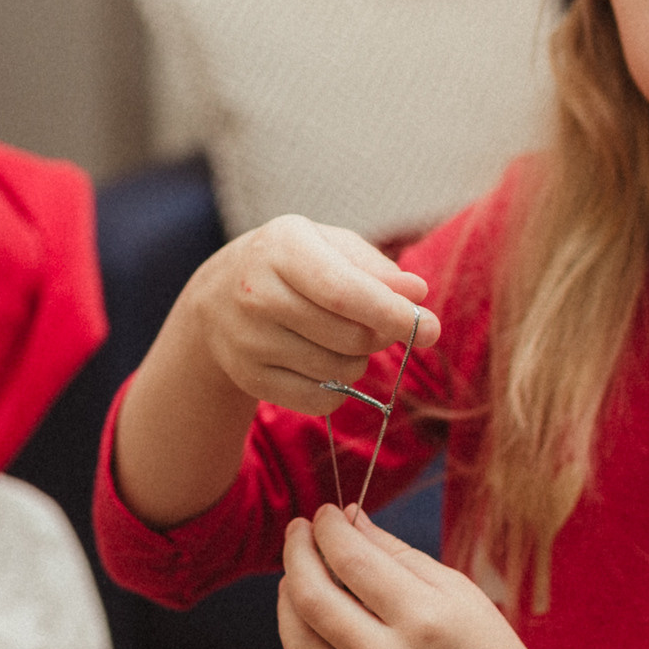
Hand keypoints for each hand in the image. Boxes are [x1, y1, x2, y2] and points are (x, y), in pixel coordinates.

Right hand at [182, 217, 441, 415]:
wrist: (217, 300)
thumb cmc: (290, 265)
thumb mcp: (329, 247)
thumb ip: (376, 268)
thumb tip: (417, 294)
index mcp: (281, 248)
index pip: (344, 292)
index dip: (392, 314)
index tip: (431, 329)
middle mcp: (257, 294)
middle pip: (350, 337)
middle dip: (379, 335)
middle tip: (374, 323)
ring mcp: (248, 340)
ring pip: (340, 373)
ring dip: (358, 361)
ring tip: (339, 338)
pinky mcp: (249, 378)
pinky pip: (320, 401)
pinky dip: (337, 390)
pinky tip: (321, 362)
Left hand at [278, 505, 608, 648]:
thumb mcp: (455, 590)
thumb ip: (395, 553)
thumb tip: (345, 519)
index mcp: (423, 619)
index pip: (351, 560)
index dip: (328, 529)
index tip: (324, 515)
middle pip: (311, 599)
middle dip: (296, 555)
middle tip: (298, 535)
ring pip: (297, 647)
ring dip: (286, 604)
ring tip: (296, 583)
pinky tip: (306, 647)